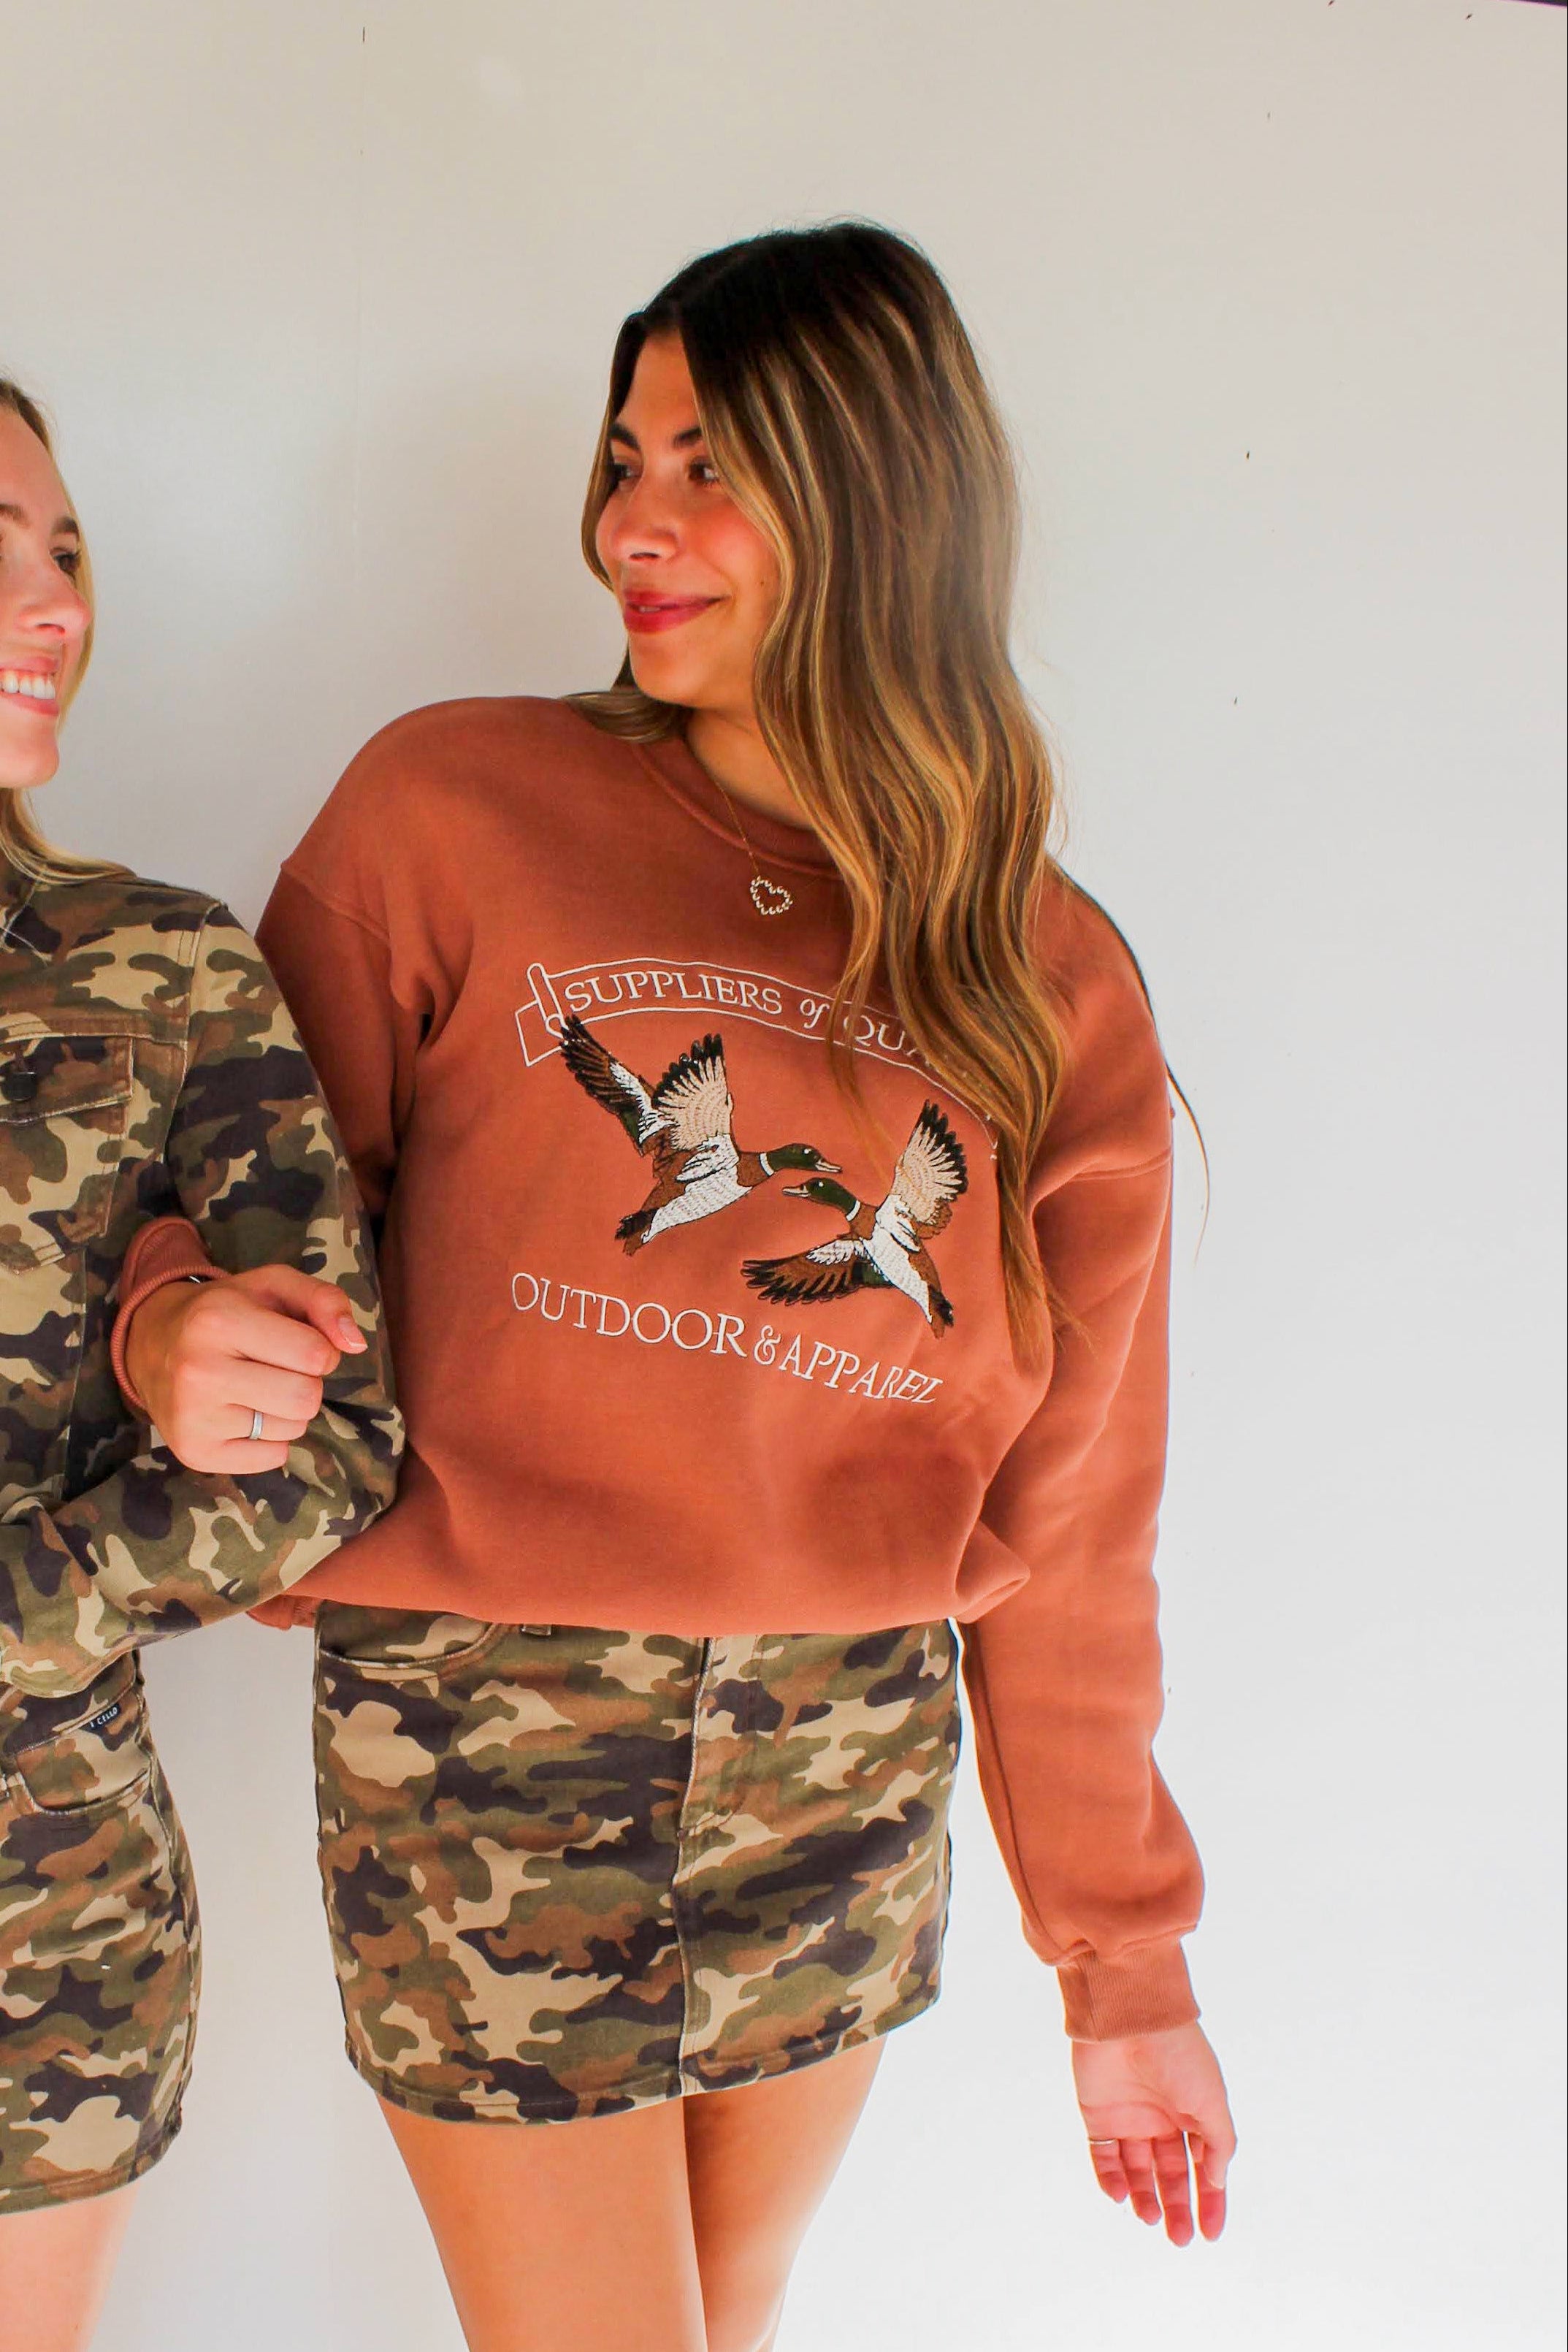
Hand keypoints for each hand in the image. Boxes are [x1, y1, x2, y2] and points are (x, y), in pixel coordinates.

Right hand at [124, 1265, 366, 1473]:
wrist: (151, 1343)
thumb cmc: (227, 1311)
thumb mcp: (273, 1286)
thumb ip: (324, 1300)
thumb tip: (355, 1343)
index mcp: (219, 1320)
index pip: (315, 1354)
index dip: (320, 1350)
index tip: (295, 1343)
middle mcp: (199, 1370)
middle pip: (306, 1399)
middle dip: (306, 1383)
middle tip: (275, 1369)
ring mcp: (193, 1417)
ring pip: (293, 1429)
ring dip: (287, 1411)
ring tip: (254, 1389)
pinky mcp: (195, 1453)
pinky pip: (273, 1458)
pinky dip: (269, 1440)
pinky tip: (241, 1414)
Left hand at [1073, 2022, 1234, 2244]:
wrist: (1130, 2015)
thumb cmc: (1178, 2052)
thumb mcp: (1211, 2101)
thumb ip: (1218, 2144)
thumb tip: (1216, 2181)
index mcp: (1194, 2112)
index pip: (1205, 2166)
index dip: (1210, 2200)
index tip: (1211, 2232)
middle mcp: (1163, 2117)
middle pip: (1170, 2173)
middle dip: (1176, 2207)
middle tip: (1180, 2238)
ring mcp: (1130, 2116)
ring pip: (1137, 2170)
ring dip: (1145, 2197)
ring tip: (1150, 2219)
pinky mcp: (1099, 2114)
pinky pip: (1105, 2156)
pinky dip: (1112, 2179)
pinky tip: (1122, 2196)